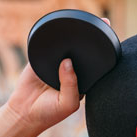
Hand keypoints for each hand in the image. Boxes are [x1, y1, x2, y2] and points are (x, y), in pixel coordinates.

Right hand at [5, 16, 111, 133]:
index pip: (95, 65)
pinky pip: (46, 46)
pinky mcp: (41, 58)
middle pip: (82, 52)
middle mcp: (71, 70)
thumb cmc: (49, 112)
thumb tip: (67, 62)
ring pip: (65, 46)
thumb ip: (71, 85)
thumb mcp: (68, 103)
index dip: (104, 53)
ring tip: (77, 25)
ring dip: (70, 35)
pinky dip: (50, 39)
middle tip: (101, 23)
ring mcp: (56, 63)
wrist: (24, 113)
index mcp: (83, 81)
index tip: (113, 38)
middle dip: (90, 39)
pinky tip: (55, 33)